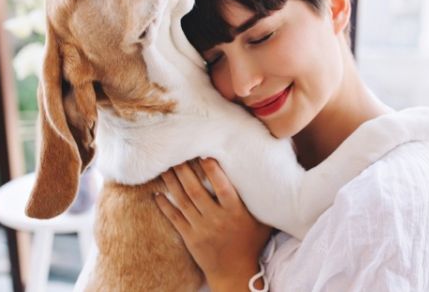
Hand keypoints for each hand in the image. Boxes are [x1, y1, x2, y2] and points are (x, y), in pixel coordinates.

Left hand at [155, 158, 272, 290]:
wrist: (236, 274)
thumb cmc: (251, 244)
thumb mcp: (262, 223)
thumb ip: (262, 203)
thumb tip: (271, 179)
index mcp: (235, 213)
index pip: (222, 188)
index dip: (213, 171)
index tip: (204, 154)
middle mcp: (217, 219)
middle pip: (196, 191)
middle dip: (185, 171)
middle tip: (176, 154)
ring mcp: (201, 229)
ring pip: (183, 202)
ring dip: (172, 183)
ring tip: (165, 167)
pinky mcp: (190, 238)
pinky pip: (175, 219)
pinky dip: (165, 206)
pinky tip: (157, 194)